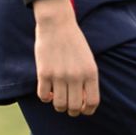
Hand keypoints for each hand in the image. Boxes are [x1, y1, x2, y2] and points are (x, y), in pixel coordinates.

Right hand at [34, 0, 98, 115]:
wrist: (57, 23)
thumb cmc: (74, 42)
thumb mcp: (88, 59)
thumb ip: (88, 79)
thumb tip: (83, 102)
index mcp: (90, 73)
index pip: (92, 102)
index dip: (87, 110)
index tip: (82, 108)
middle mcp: (76, 76)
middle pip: (74, 108)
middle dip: (71, 110)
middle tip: (68, 104)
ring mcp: (59, 75)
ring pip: (59, 105)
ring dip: (58, 105)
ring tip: (57, 97)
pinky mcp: (44, 73)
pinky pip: (43, 96)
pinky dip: (45, 97)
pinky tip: (47, 90)